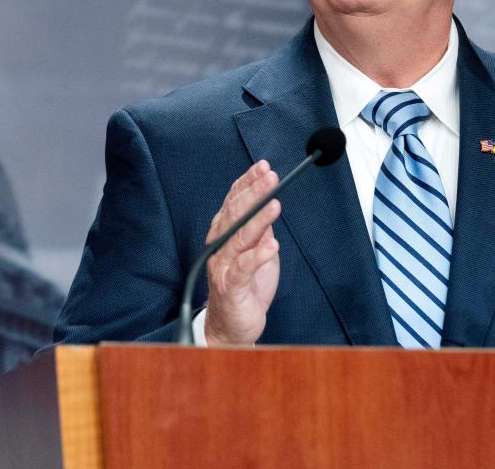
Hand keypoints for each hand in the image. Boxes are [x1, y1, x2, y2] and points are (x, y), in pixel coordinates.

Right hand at [203, 160, 280, 345]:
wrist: (233, 327)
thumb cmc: (245, 288)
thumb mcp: (257, 252)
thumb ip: (259, 230)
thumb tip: (269, 204)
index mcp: (224, 234)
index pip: (234, 202)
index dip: (247, 183)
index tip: (262, 167)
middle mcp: (220, 247)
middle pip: (235, 215)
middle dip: (253, 193)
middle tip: (270, 176)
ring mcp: (223, 267)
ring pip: (240, 238)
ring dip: (258, 220)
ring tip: (274, 204)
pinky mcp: (231, 287)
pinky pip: (244, 269)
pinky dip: (257, 256)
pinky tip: (271, 245)